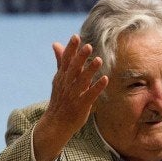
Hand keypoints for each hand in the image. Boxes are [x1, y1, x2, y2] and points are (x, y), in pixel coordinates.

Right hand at [34, 35, 108, 160]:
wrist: (56, 123)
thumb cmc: (60, 99)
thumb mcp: (58, 79)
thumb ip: (61, 61)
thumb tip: (56, 43)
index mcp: (61, 77)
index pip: (65, 60)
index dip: (70, 49)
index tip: (76, 37)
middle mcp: (66, 84)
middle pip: (73, 69)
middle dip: (80, 57)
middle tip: (88, 46)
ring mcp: (73, 95)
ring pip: (82, 81)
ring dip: (90, 70)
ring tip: (99, 59)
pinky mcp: (81, 105)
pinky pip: (90, 95)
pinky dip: (97, 87)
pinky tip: (105, 79)